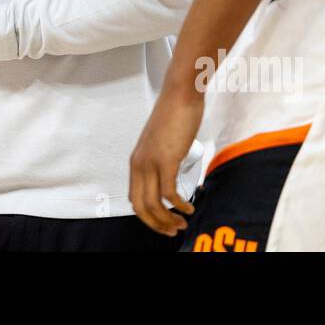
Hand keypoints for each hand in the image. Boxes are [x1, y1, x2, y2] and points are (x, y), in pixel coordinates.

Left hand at [129, 84, 201, 236]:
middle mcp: (139, 164)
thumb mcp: (160, 142)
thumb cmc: (174, 114)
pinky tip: (189, 207)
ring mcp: (151, 163)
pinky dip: (180, 205)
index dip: (148, 216)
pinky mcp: (166, 160)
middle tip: (173, 231)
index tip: (163, 222)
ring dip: (169, 219)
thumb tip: (171, 175)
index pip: (135, 199)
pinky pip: (170, 193)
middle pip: (141, 207)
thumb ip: (161, 159)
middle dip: (157, 224)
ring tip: (183, 223)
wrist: (180, 94)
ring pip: (154, 205)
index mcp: (136, 161)